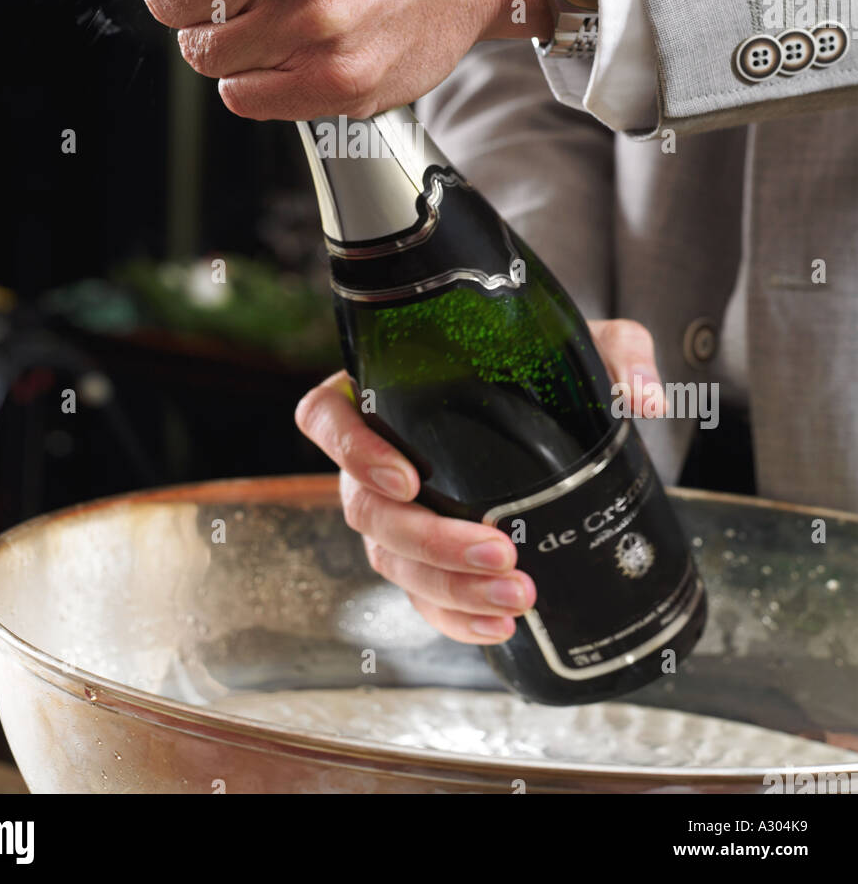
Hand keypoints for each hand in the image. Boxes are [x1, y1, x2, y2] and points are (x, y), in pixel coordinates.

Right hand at [295, 320, 663, 644]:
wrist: (560, 403)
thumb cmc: (548, 360)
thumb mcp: (585, 343)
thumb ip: (618, 354)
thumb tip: (645, 400)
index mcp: (384, 389)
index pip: (326, 416)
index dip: (351, 450)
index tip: (409, 475)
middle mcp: (377, 453)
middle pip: (365, 508)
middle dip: (428, 541)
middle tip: (499, 554)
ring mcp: (396, 511)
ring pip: (390, 560)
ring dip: (448, 588)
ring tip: (518, 600)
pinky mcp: (427, 556)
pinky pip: (419, 596)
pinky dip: (454, 619)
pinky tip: (499, 629)